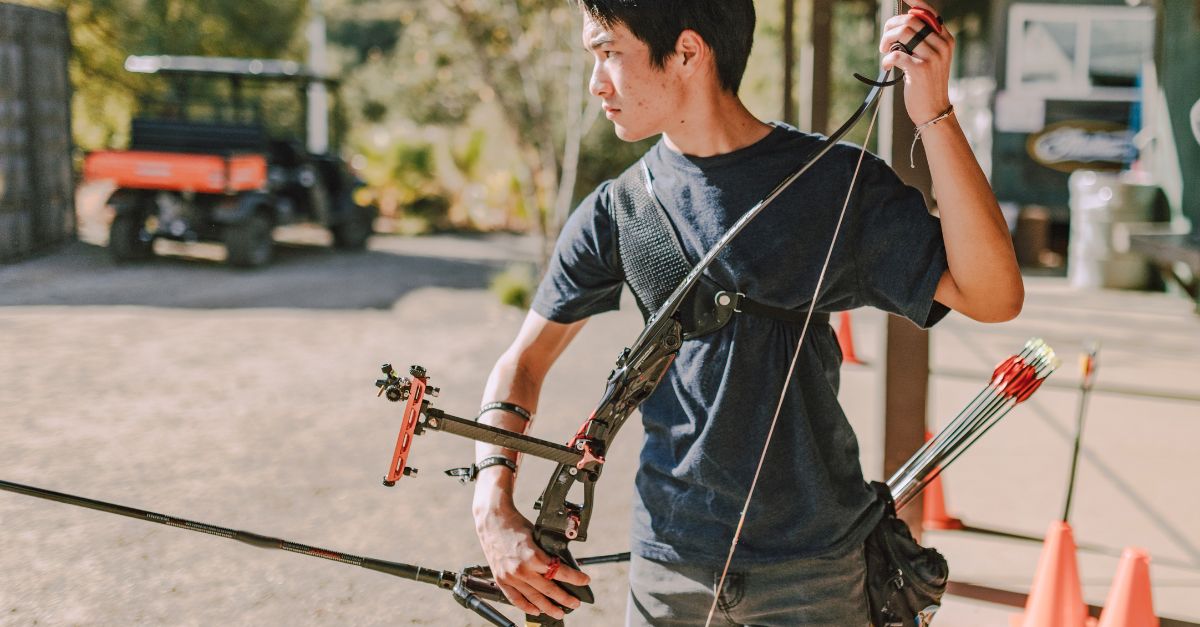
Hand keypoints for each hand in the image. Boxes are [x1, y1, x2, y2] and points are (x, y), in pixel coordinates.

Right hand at [473, 499, 590, 618]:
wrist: (492, 521)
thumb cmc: (515, 525)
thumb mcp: (537, 536)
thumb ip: (546, 553)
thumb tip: (561, 565)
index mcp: (533, 556)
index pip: (559, 572)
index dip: (575, 579)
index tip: (585, 581)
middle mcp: (521, 569)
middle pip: (548, 589)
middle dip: (565, 598)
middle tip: (575, 603)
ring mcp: (510, 576)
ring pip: (533, 598)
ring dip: (548, 607)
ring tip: (559, 612)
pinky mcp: (501, 579)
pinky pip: (515, 599)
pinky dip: (526, 606)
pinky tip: (536, 610)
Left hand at [879, 0, 954, 124]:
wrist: (933, 109)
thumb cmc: (927, 83)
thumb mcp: (931, 59)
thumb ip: (922, 41)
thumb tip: (902, 23)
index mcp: (946, 39)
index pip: (930, 13)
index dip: (916, 2)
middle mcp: (942, 45)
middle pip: (912, 20)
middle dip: (892, 26)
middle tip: (885, 41)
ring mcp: (933, 57)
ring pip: (903, 32)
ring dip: (887, 40)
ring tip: (885, 51)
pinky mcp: (920, 69)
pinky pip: (897, 54)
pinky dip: (887, 58)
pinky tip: (887, 65)